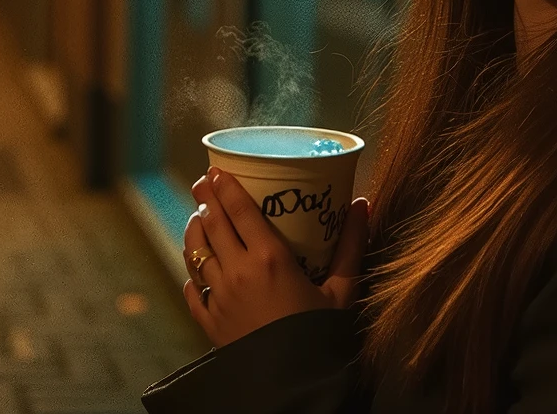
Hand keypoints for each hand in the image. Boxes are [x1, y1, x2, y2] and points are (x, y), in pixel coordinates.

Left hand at [180, 166, 370, 346]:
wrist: (295, 384)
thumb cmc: (321, 335)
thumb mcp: (342, 291)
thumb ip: (352, 246)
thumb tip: (364, 204)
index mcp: (270, 258)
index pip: (239, 211)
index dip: (225, 187)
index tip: (216, 170)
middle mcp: (238, 272)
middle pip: (212, 225)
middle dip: (204, 200)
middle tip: (201, 184)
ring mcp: (219, 298)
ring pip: (196, 254)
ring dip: (194, 232)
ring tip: (198, 219)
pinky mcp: (210, 323)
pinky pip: (193, 291)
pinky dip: (192, 275)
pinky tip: (196, 271)